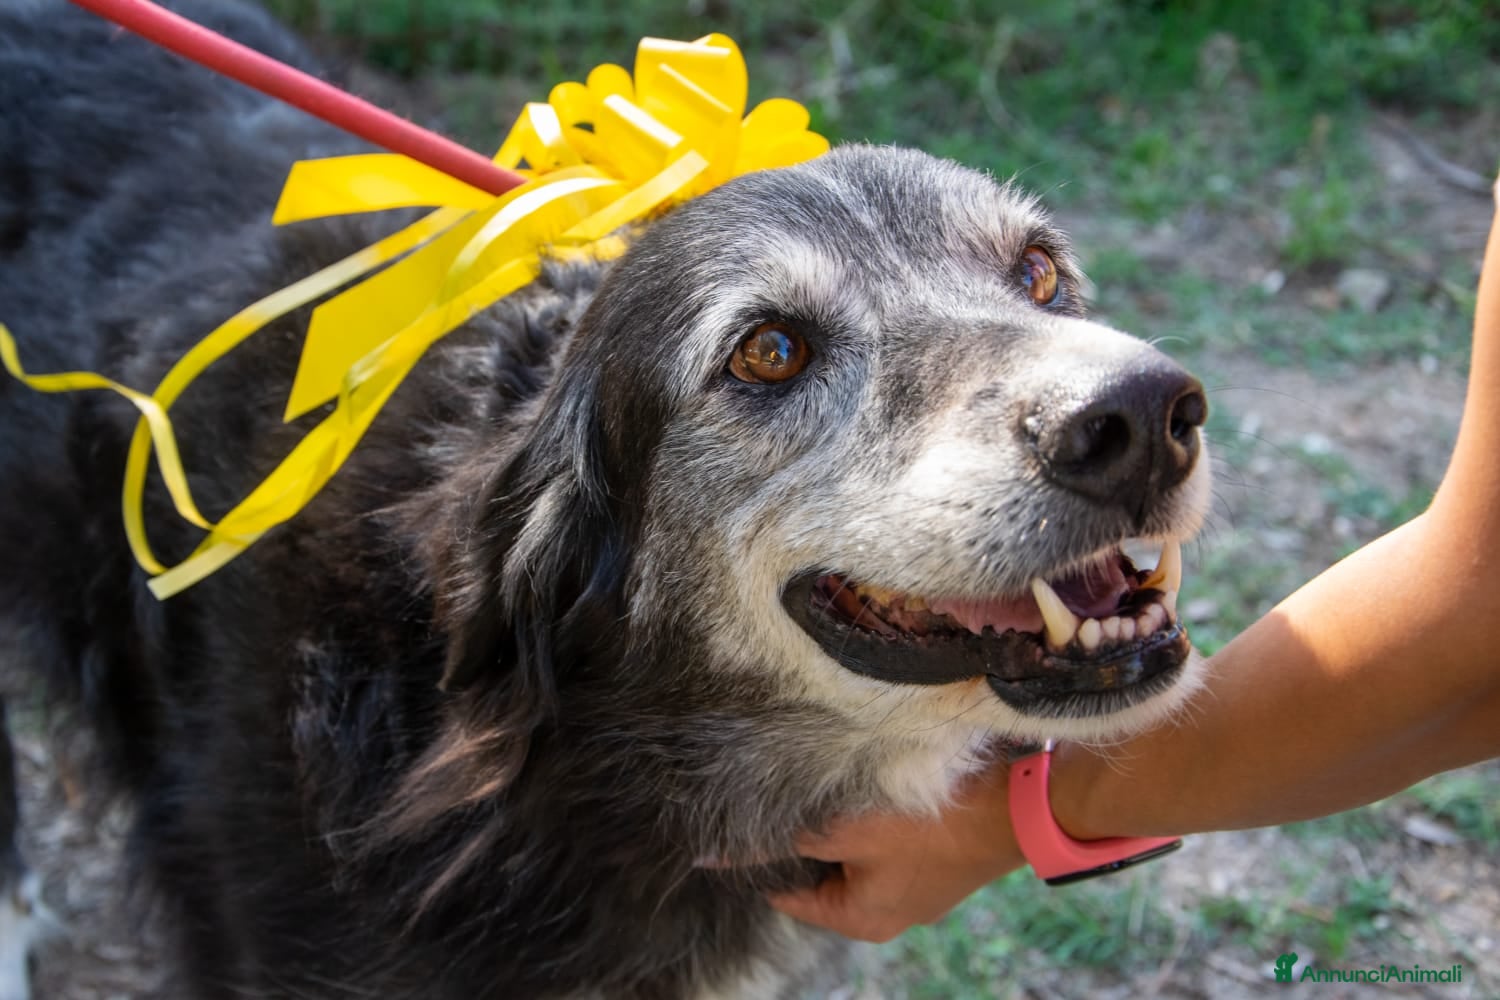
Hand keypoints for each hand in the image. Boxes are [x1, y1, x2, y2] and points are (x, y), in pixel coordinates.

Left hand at [767, 760, 1024, 941]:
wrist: (1014, 809)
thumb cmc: (926, 826)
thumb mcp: (845, 830)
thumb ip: (786, 842)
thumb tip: (721, 853)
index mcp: (857, 920)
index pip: (785, 894)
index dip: (760, 858)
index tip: (744, 823)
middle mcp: (884, 918)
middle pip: (821, 877)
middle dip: (806, 840)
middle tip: (791, 795)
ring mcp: (913, 895)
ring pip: (855, 859)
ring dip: (843, 828)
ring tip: (832, 789)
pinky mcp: (935, 869)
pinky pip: (888, 851)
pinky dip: (875, 827)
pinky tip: (872, 795)